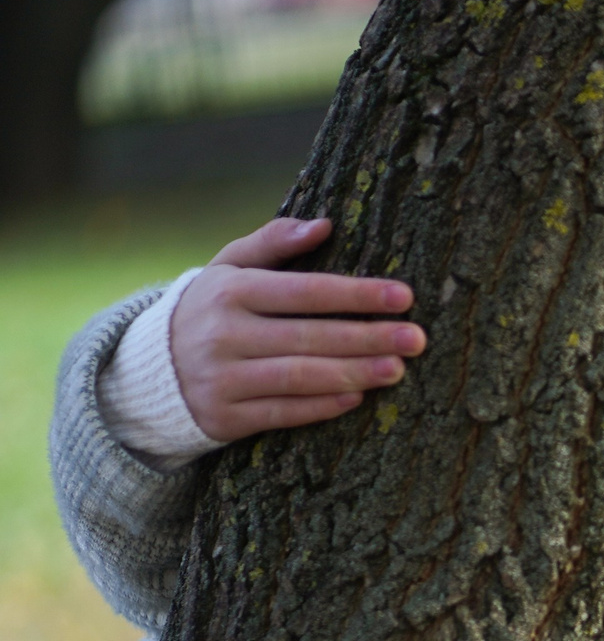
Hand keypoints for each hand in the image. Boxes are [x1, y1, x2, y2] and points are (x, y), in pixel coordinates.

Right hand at [170, 217, 426, 443]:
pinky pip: (282, 413)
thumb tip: (324, 224)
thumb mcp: (229, 267)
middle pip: (308, 336)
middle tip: (416, 338)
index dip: (355, 293)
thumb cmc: (211, 309)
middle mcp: (223, 334)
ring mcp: (222, 378)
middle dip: (367, 337)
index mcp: (229, 291)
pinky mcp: (225, 417)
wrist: (150, 368)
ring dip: (352, 373)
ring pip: (298, 377)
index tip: (404, 296)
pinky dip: (322, 406)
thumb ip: (272, 242)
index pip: (303, 291)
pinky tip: (358, 397)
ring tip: (396, 369)